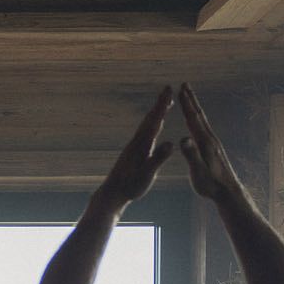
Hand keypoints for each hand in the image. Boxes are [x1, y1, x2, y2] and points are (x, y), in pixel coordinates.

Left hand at [97, 89, 173, 206]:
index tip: (169, 90)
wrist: (112, 194)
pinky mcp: (133, 152)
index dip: (162, 105)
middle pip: (150, 118)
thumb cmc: (130, 187)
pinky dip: (152, 124)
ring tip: (164, 103)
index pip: (155, 121)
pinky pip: (145, 133)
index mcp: (142, 145)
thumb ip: (158, 158)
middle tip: (168, 89)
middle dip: (160, 104)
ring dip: (156, 112)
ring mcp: (134, 147)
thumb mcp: (147, 174)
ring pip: (147, 125)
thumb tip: (170, 143)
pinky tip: (155, 125)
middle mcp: (137, 142)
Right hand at [176, 85, 244, 205]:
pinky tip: (196, 120)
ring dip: (195, 107)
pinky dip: (197, 119)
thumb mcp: (198, 171)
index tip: (180, 90)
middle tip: (185, 85)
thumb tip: (183, 138)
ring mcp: (212, 143)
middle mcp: (210, 139)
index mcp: (204, 142)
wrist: (227, 191)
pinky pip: (203, 128)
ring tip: (189, 98)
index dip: (186, 105)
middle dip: (191, 100)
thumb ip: (191, 154)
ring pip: (202, 120)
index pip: (193, 119)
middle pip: (199, 115)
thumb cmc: (211, 185)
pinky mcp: (213, 148)